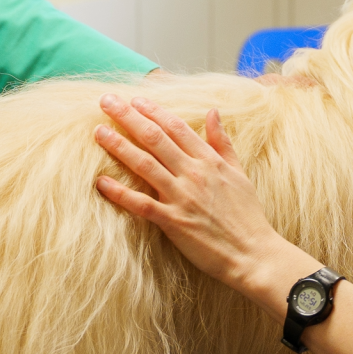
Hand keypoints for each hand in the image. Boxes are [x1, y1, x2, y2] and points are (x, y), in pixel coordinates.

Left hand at [93, 94, 313, 311]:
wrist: (254, 254)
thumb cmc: (247, 215)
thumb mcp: (239, 172)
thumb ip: (222, 142)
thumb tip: (212, 111)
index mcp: (209, 161)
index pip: (176, 127)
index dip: (153, 110)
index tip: (135, 99)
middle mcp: (193, 174)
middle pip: (155, 138)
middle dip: (128, 117)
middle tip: (106, 101)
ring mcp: (182, 197)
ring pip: (145, 164)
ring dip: (119, 146)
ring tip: (98, 131)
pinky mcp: (173, 222)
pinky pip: (141, 204)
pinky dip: (120, 193)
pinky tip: (101, 182)